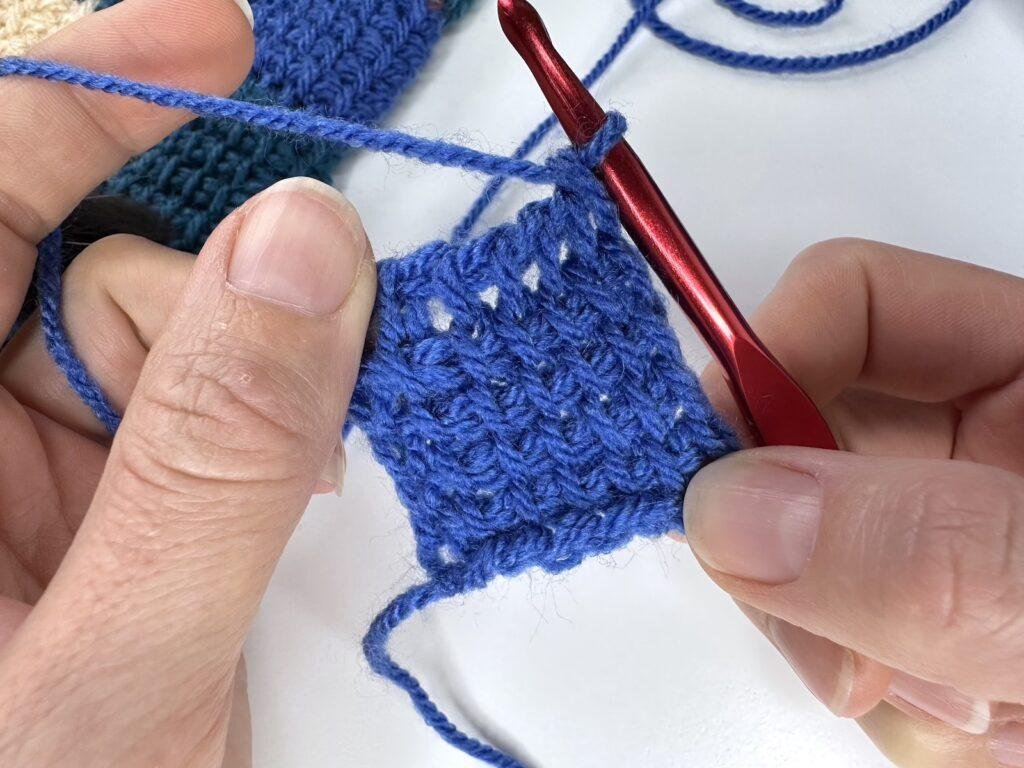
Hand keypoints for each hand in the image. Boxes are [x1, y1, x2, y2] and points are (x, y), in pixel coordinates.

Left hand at [0, 1, 375, 765]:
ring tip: (262, 526)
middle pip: (90, 279)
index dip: (89, 99)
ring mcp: (22, 469)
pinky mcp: (95, 499)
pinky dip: (256, 439)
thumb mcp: (121, 663)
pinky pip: (197, 412)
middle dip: (209, 333)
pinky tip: (265, 507)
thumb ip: (217, 455)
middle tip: (292, 428)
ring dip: (245, 408)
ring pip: (166, 350)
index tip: (221, 37)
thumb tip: (308, 246)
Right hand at [684, 238, 1023, 766]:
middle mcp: (987, 445)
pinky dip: (897, 708)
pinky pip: (850, 645)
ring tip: (979, 719)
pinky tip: (983, 739)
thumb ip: (940, 555)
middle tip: (841, 649)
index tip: (716, 484)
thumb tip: (732, 511)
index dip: (764, 371)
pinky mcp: (946, 626)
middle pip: (804, 443)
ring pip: (811, 560)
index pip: (850, 306)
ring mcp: (957, 540)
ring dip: (858, 651)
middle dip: (801, 553)